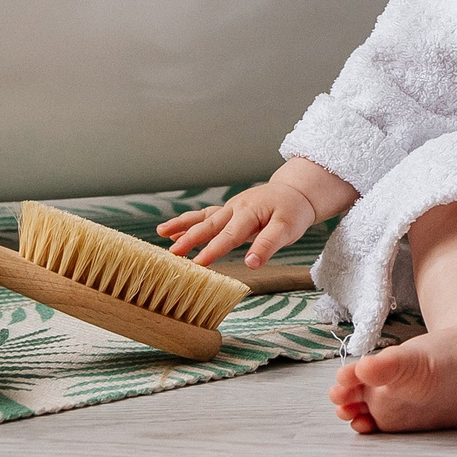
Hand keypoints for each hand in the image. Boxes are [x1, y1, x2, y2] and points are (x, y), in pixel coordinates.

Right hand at [160, 156, 352, 267]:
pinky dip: (189, 222)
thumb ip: (268, 245)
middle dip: (190, 238)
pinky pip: (205, 216)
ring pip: (203, 217)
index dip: (213, 250)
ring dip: (182, 225)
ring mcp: (230, 208)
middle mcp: (236, 208)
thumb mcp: (288, 229)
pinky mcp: (228, 212)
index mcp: (249, 212)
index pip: (229, 235)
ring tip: (161, 233)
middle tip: (172, 252)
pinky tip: (172, 231)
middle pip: (209, 224)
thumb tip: (251, 264)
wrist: (295, 191)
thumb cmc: (293, 211)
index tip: (198, 263)